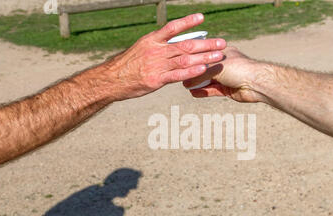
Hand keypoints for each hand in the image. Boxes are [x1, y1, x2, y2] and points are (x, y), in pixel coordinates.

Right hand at [96, 13, 226, 101]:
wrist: (111, 80)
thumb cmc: (127, 65)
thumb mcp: (141, 50)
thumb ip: (158, 47)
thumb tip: (173, 44)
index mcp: (152, 40)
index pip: (172, 27)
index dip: (188, 22)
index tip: (202, 17)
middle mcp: (156, 51)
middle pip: (185, 45)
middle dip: (206, 43)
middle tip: (222, 42)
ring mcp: (157, 65)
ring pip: (185, 59)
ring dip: (204, 57)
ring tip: (219, 56)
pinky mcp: (156, 80)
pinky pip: (177, 75)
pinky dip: (191, 72)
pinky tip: (203, 69)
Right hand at [183, 46, 272, 102]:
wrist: (257, 83)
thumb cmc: (238, 68)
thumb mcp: (216, 67)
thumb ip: (201, 73)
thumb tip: (187, 80)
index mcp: (223, 53)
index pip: (204, 54)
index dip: (193, 59)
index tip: (181, 62)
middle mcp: (224, 64)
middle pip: (205, 69)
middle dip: (194, 73)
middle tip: (181, 76)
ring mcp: (226, 78)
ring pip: (208, 81)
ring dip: (197, 84)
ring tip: (185, 86)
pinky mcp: (227, 90)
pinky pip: (213, 91)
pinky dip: (204, 92)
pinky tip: (194, 93)